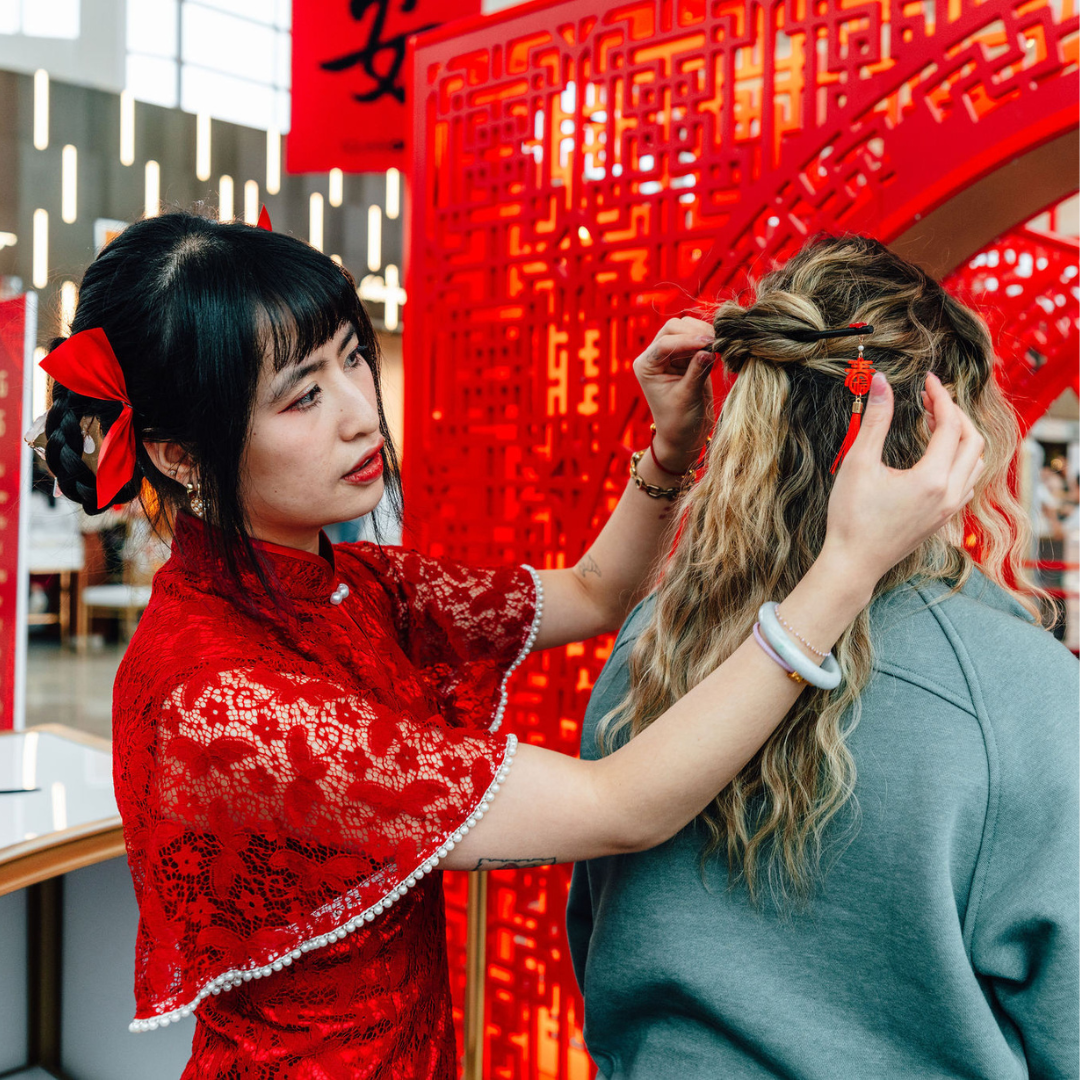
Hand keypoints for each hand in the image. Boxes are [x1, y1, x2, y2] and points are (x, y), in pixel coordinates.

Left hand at [632, 317, 715, 468]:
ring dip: (704, 334)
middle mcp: (656, 356)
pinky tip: (719, 351)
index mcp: (646, 365)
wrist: (684, 436)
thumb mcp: (687, 397)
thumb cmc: (679, 422)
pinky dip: (710, 342)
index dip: (687, 340)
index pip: (665, 343)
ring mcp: (672, 355)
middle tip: (716, 342)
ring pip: (687, 329)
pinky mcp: (688, 358)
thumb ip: (696, 371)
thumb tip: (708, 349)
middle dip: (695, 332)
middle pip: (674, 328)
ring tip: (719, 346)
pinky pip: (699, 340)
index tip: (708, 343)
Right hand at [822, 372, 985, 589]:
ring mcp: (950, 508)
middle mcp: (950, 493)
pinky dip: (959, 459)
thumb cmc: (851, 517)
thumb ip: (875, 421)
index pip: (951, 425)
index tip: (927, 382)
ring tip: (935, 422)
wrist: (854, 562)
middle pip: (973, 440)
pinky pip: (967, 481)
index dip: (941, 397)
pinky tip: (936, 454)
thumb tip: (881, 382)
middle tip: (931, 399)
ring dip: (962, 436)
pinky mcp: (944, 518)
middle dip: (956, 414)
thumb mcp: (858, 464)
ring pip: (975, 462)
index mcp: (933, 478)